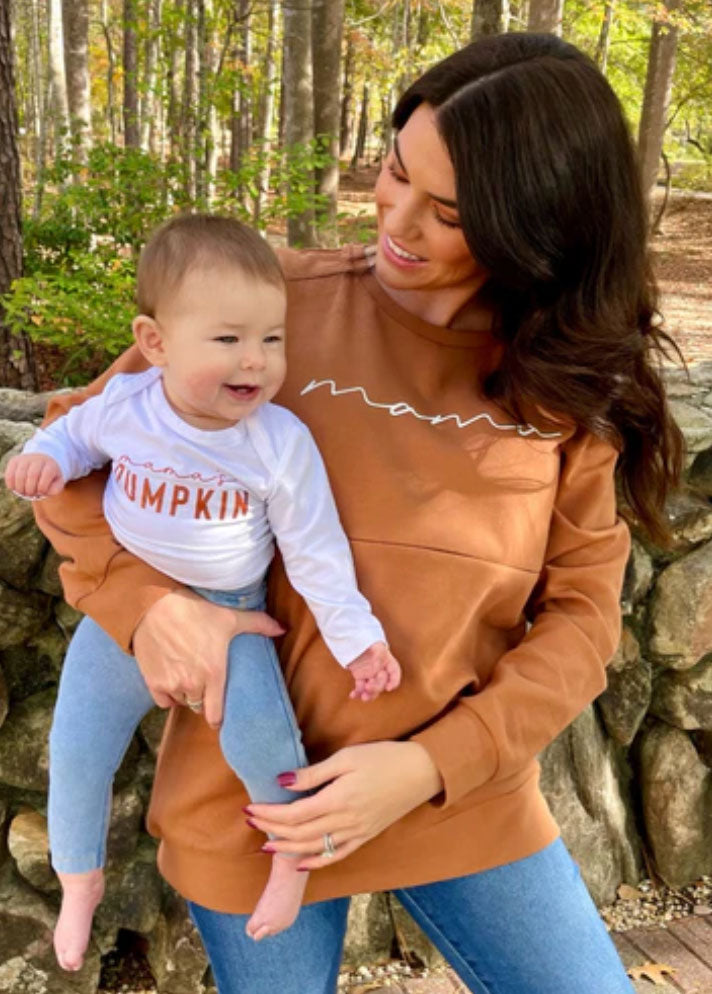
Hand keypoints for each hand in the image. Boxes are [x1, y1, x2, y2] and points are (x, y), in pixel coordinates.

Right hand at [4, 453, 63, 498]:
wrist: (41, 462)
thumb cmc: (50, 477)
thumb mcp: (56, 483)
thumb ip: (54, 489)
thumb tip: (44, 491)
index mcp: (50, 464)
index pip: (46, 475)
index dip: (42, 488)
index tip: (41, 492)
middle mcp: (37, 459)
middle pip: (32, 475)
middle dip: (31, 490)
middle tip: (31, 494)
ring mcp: (25, 459)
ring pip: (19, 476)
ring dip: (21, 489)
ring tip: (24, 492)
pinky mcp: (14, 461)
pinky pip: (9, 475)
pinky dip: (12, 485)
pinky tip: (16, 488)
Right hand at [132, 588, 285, 727]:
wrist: (154, 605)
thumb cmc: (194, 610)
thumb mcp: (230, 616)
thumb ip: (258, 624)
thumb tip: (284, 628)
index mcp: (214, 673)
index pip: (215, 714)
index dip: (218, 718)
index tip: (220, 716)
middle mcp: (192, 684)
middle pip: (199, 705)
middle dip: (203, 697)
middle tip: (205, 683)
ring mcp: (171, 685)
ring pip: (182, 701)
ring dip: (186, 694)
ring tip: (190, 677)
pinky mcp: (153, 682)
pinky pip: (164, 701)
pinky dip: (168, 695)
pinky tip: (172, 681)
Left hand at [244, 740, 443, 868]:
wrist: (421, 771)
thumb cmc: (383, 757)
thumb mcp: (346, 757)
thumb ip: (313, 773)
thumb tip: (281, 782)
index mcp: (337, 800)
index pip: (293, 814)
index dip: (269, 814)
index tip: (250, 808)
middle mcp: (344, 822)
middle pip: (299, 834)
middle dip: (271, 829)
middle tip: (250, 822)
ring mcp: (356, 833)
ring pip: (315, 849)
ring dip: (288, 849)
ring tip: (267, 845)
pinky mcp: (366, 836)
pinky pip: (337, 856)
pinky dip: (316, 862)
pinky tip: (301, 863)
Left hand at [347, 641, 401, 700]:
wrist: (350, 638)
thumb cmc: (365, 640)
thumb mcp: (375, 646)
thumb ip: (379, 656)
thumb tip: (378, 670)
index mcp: (387, 661)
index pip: (395, 672)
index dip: (394, 681)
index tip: (388, 688)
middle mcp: (380, 669)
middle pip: (382, 683)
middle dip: (377, 687)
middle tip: (369, 685)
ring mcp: (370, 674)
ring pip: (372, 689)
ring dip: (369, 694)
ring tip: (363, 696)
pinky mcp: (360, 676)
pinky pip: (360, 688)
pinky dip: (357, 693)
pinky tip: (352, 695)